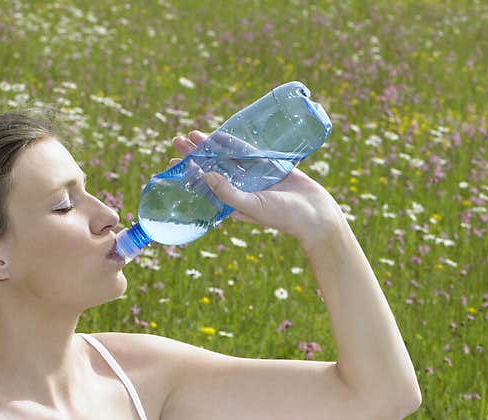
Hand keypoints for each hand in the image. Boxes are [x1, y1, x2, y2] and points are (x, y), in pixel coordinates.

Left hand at [170, 129, 344, 248]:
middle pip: (210, 170)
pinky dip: (232, 144)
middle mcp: (239, 190)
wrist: (315, 213)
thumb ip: (228, 193)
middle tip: (176, 142)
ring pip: (225, 159)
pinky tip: (218, 135)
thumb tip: (206, 175)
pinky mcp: (267, 166)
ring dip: (209, 147)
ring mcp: (252, 177)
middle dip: (194, 156)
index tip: (172, 164)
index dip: (188, 176)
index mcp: (232, 205)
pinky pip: (245, 153)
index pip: (203, 188)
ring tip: (192, 134)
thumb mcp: (253, 205)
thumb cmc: (284, 216)